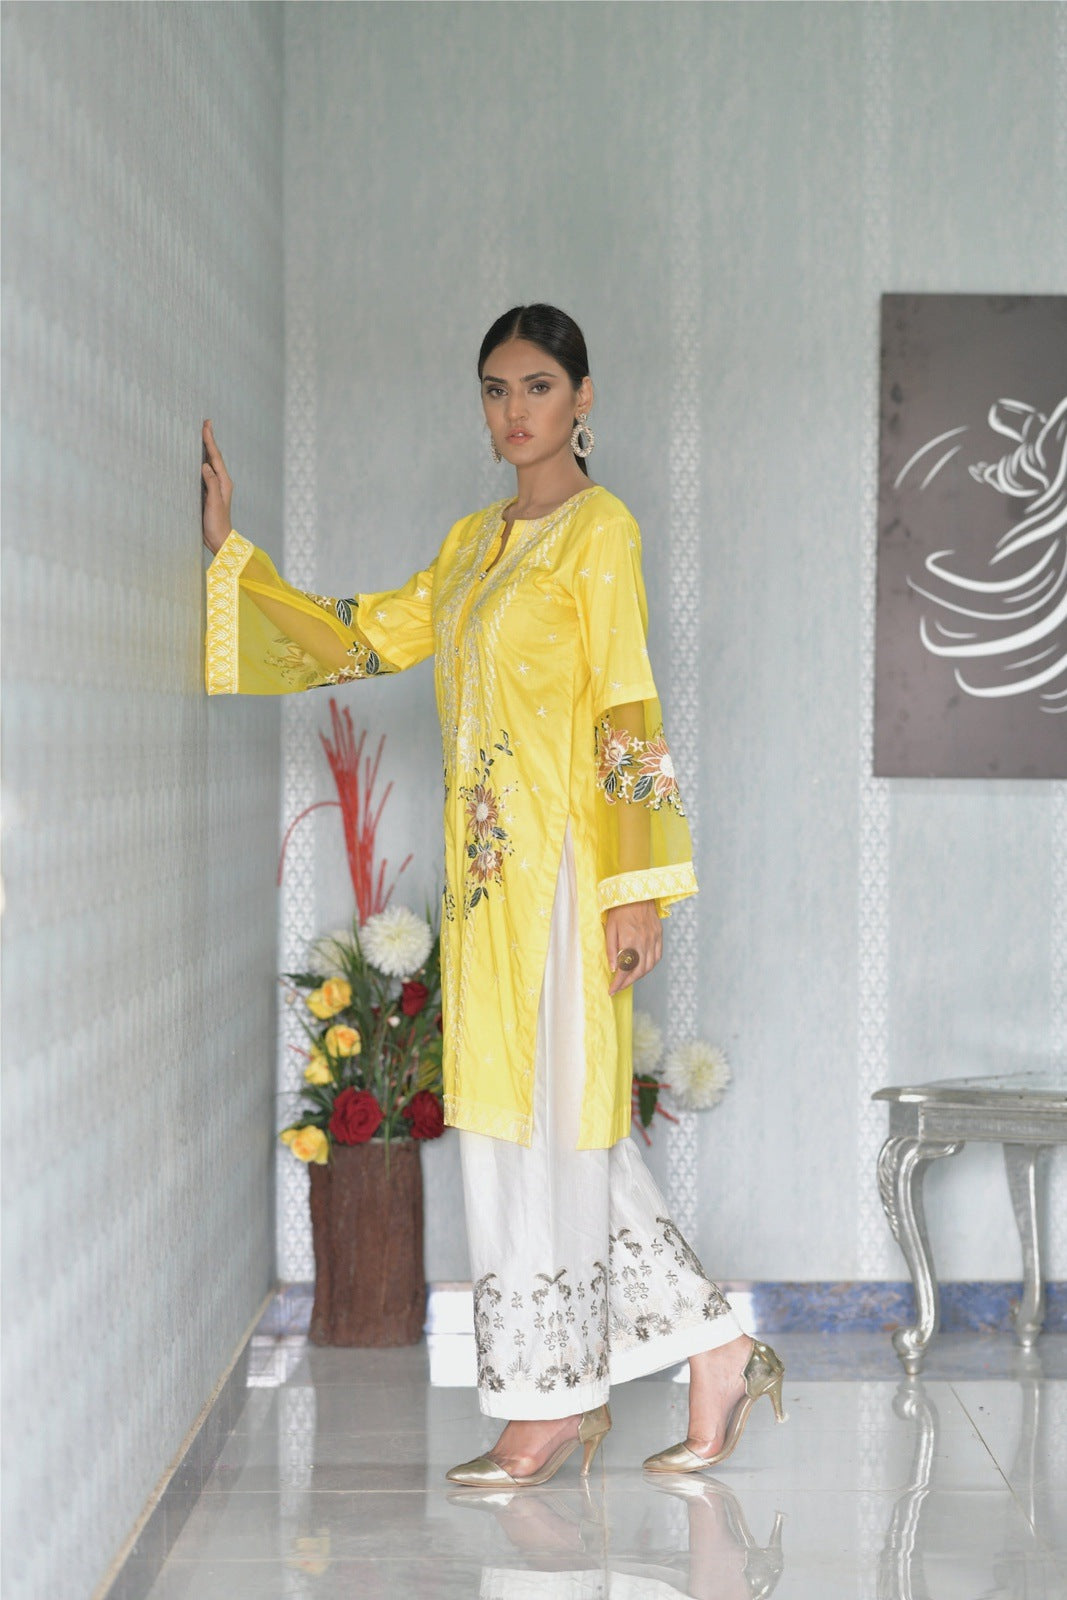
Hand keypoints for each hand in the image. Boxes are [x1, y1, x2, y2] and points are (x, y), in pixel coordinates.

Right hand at [201, 419, 233, 554]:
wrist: (220, 540)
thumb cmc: (217, 524)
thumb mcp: (214, 503)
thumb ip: (211, 484)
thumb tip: (205, 465)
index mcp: (224, 482)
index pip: (215, 457)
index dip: (210, 441)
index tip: (206, 425)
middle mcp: (221, 482)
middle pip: (214, 457)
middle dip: (209, 440)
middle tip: (206, 423)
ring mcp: (215, 487)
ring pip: (209, 463)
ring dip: (205, 449)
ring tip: (202, 435)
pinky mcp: (208, 493)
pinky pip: (204, 473)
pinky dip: (200, 462)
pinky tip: (196, 459)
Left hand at [605, 899, 661, 995]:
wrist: (636, 893)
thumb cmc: (620, 910)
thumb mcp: (610, 928)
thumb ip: (612, 949)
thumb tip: (613, 968)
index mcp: (630, 940)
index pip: (625, 969)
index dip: (618, 982)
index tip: (612, 991)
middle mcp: (644, 941)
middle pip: (638, 971)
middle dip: (627, 983)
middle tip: (618, 987)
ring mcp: (653, 939)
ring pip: (649, 966)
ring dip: (638, 976)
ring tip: (628, 980)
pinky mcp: (659, 935)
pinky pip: (657, 957)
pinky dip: (650, 966)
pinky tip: (642, 969)